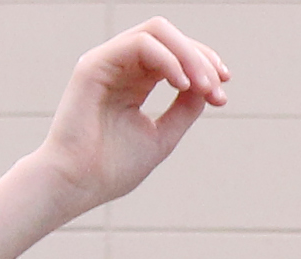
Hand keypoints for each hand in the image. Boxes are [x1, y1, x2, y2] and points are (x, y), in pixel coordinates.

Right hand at [34, 19, 229, 215]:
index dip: (204, 66)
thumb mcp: (162, 136)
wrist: (78, 184)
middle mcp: (121, 66)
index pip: (175, 55)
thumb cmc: (112, 167)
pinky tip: (182, 85)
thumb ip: (184, 110)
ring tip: (205, 86)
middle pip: (170, 37)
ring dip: (189, 55)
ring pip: (157, 31)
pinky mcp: (94, 65)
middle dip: (202, 57)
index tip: (222, 96)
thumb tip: (208, 87)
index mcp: (135, 82)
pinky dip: (168, 59)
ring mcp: (108, 62)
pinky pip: (140, 44)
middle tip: (219, 87)